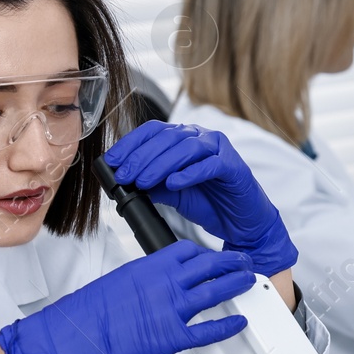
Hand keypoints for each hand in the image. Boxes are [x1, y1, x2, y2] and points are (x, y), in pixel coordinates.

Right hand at [0, 241, 254, 353]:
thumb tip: (153, 284)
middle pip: (206, 266)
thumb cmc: (83, 315)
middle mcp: (160, 284)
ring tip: (249, 282)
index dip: (205, 253)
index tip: (214, 256)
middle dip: (230, 262)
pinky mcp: (168, 338)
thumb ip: (141, 281)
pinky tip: (239, 323)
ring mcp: (167, 310)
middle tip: (243, 262)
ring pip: (213, 292)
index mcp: (146, 267)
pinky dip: (226, 326)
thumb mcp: (115, 283)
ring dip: (235, 285)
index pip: (186, 251)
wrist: (65, 338)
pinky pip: (206, 330)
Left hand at [103, 122, 298, 277]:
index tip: (111, 161)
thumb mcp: (172, 194)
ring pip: (186, 148)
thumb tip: (124, 182)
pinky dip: (189, 173)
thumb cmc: (210, 202)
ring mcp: (219, 149)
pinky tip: (174, 183)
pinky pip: (210, 164)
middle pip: (167, 138)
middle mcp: (201, 138)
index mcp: (184, 139)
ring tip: (143, 181)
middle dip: (141, 157)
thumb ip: (152, 184)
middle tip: (124, 175)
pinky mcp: (234, 166)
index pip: (153, 131)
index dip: (130, 144)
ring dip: (160, 164)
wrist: (242, 222)